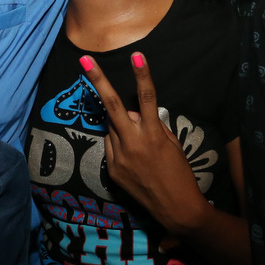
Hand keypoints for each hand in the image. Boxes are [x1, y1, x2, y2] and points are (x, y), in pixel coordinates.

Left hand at [82, 53, 209, 235]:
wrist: (176, 208)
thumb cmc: (180, 173)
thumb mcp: (171, 144)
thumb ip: (152, 126)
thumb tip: (135, 114)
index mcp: (152, 135)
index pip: (146, 98)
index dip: (142, 75)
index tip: (136, 55)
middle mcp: (132, 144)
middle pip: (111, 106)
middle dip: (97, 80)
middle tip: (84, 60)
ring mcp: (119, 158)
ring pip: (112, 127)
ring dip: (121, 125)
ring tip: (139, 143)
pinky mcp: (112, 170)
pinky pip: (111, 146)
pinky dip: (120, 143)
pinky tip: (134, 158)